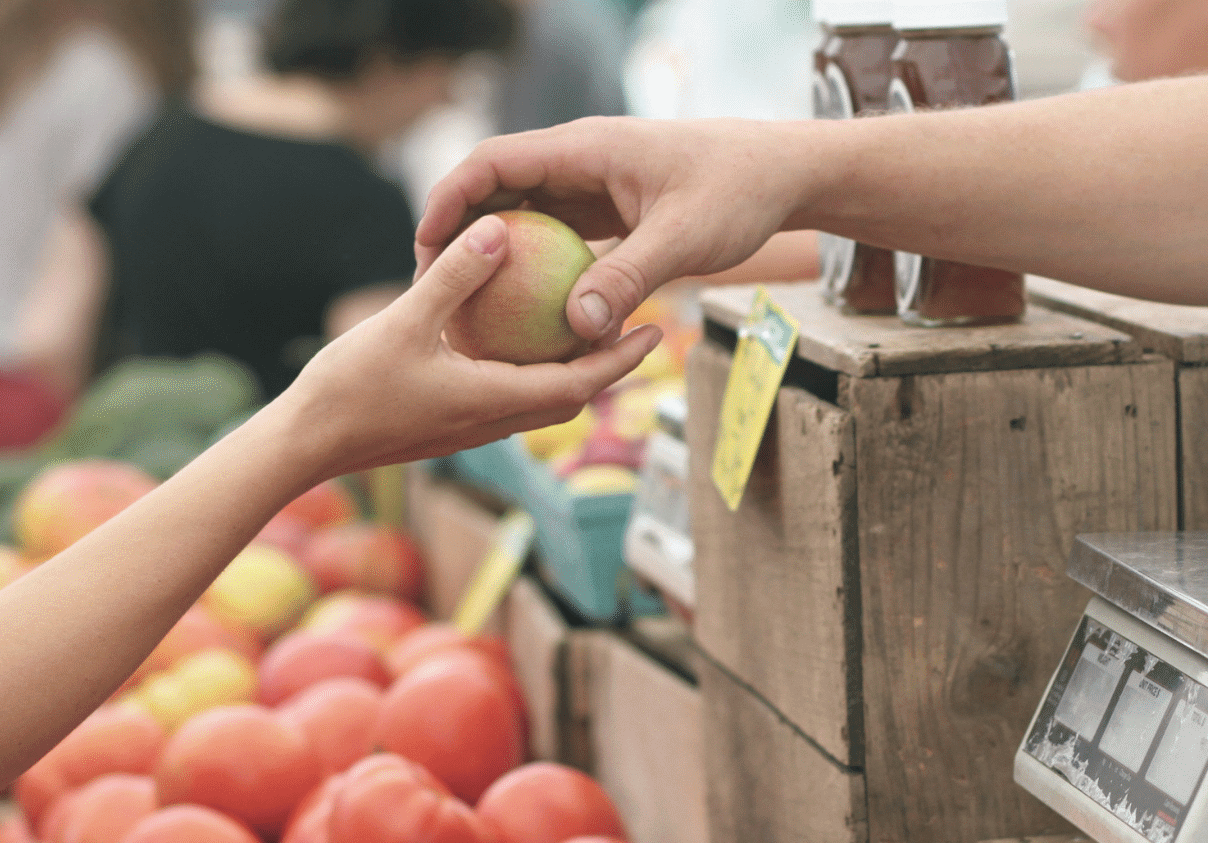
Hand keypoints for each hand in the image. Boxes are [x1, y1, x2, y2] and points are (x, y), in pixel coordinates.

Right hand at [284, 213, 661, 478]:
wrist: (305, 445)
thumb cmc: (350, 388)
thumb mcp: (404, 322)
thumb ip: (455, 277)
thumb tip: (499, 229)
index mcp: (494, 402)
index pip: (580, 384)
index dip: (622, 359)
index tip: (656, 331)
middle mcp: (492, 423)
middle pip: (570, 397)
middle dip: (608, 366)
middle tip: (636, 326)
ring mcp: (470, 429)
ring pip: (539, 402)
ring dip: (569, 372)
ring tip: (586, 330)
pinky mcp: (448, 427)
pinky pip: (506, 398)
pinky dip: (528, 373)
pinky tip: (514, 341)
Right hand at [416, 117, 813, 343]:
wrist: (782, 174)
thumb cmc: (738, 193)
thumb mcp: (684, 239)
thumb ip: (628, 278)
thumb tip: (576, 328)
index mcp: (585, 149)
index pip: (493, 162)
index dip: (450, 200)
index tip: (426, 247)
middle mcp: (580, 161)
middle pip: (497, 189)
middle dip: (459, 233)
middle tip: (433, 288)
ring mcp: (593, 186)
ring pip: (524, 215)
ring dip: (495, 255)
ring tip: (467, 306)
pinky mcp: (608, 211)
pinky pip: (556, 237)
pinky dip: (535, 269)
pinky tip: (525, 315)